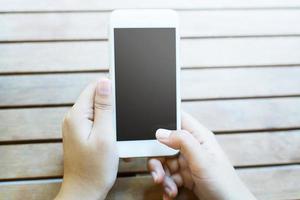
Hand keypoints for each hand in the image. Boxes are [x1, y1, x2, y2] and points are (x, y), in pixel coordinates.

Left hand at [55, 78, 117, 199]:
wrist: (84, 191)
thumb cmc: (95, 169)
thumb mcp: (105, 135)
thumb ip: (104, 107)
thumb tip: (104, 81)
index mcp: (77, 115)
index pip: (94, 87)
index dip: (111, 88)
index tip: (123, 100)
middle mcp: (73, 118)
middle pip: (97, 98)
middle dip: (113, 108)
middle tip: (118, 127)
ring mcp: (76, 126)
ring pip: (99, 111)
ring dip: (112, 120)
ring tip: (115, 138)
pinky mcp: (81, 134)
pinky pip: (97, 122)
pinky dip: (108, 129)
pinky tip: (112, 142)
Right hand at [148, 112, 255, 199]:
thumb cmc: (225, 184)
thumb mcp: (203, 161)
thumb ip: (183, 142)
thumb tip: (161, 132)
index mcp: (198, 137)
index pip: (178, 119)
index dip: (164, 122)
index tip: (152, 136)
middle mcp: (191, 148)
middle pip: (164, 145)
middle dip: (158, 160)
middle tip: (158, 174)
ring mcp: (187, 162)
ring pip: (164, 163)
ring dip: (162, 177)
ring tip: (169, 189)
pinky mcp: (185, 176)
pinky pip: (168, 177)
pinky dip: (167, 186)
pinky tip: (171, 194)